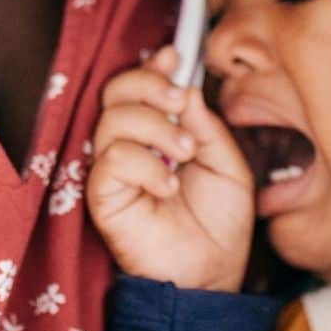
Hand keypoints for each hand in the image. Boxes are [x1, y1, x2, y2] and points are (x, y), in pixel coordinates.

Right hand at [87, 46, 254, 291]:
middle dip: (149, 85)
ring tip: (184, 155)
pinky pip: (112, 160)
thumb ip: (206, 126)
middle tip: (180, 102)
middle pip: (116, 91)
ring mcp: (113, 170)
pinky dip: (145, 165)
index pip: (139, 85)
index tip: (174, 56)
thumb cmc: (220, 223)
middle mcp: (131, 144)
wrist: (212, 274)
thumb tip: (186, 88)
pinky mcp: (102, 196)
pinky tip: (168, 187)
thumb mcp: (228, 164)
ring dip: (155, 127)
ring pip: (113, 120)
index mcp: (159, 132)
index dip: (152, 66)